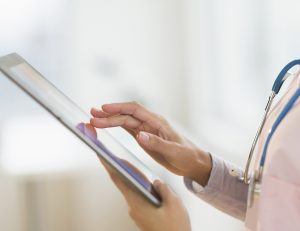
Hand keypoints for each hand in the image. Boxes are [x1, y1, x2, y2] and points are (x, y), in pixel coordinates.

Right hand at [90, 102, 211, 185]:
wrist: (191, 162)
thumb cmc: (187, 155)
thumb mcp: (174, 151)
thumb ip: (157, 143)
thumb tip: (139, 135)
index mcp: (158, 122)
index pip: (135, 110)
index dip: (119, 108)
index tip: (104, 109)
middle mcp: (150, 123)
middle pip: (126, 115)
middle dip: (109, 115)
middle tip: (92, 116)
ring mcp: (146, 130)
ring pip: (125, 121)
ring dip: (110, 120)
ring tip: (94, 118)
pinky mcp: (144, 138)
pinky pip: (128, 129)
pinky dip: (116, 126)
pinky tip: (107, 124)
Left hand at [100, 159, 190, 230]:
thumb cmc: (174, 228)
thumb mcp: (174, 204)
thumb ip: (164, 189)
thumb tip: (157, 183)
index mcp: (137, 203)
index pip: (119, 180)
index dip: (110, 167)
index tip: (104, 157)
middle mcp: (133, 208)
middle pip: (125, 185)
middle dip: (121, 171)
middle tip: (117, 158)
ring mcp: (137, 213)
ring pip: (133, 192)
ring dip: (133, 180)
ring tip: (133, 168)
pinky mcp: (142, 217)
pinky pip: (139, 199)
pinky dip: (140, 190)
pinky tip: (147, 186)